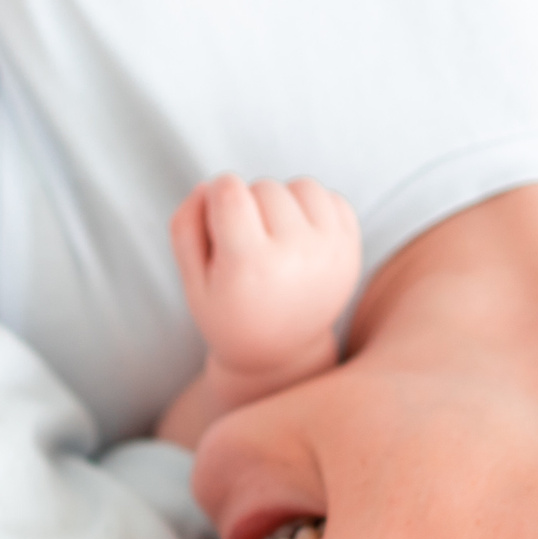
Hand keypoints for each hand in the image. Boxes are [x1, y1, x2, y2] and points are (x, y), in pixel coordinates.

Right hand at [170, 174, 360, 391]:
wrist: (282, 354)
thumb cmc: (230, 314)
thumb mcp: (192, 283)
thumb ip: (186, 228)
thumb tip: (208, 185)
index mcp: (248, 266)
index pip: (229, 190)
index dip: (216, 196)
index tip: (217, 220)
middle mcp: (295, 255)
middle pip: (264, 186)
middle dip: (249, 204)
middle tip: (246, 243)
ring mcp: (330, 250)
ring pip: (300, 186)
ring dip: (282, 202)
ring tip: (273, 236)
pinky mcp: (351, 248)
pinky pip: (330, 196)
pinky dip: (311, 209)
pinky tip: (298, 237)